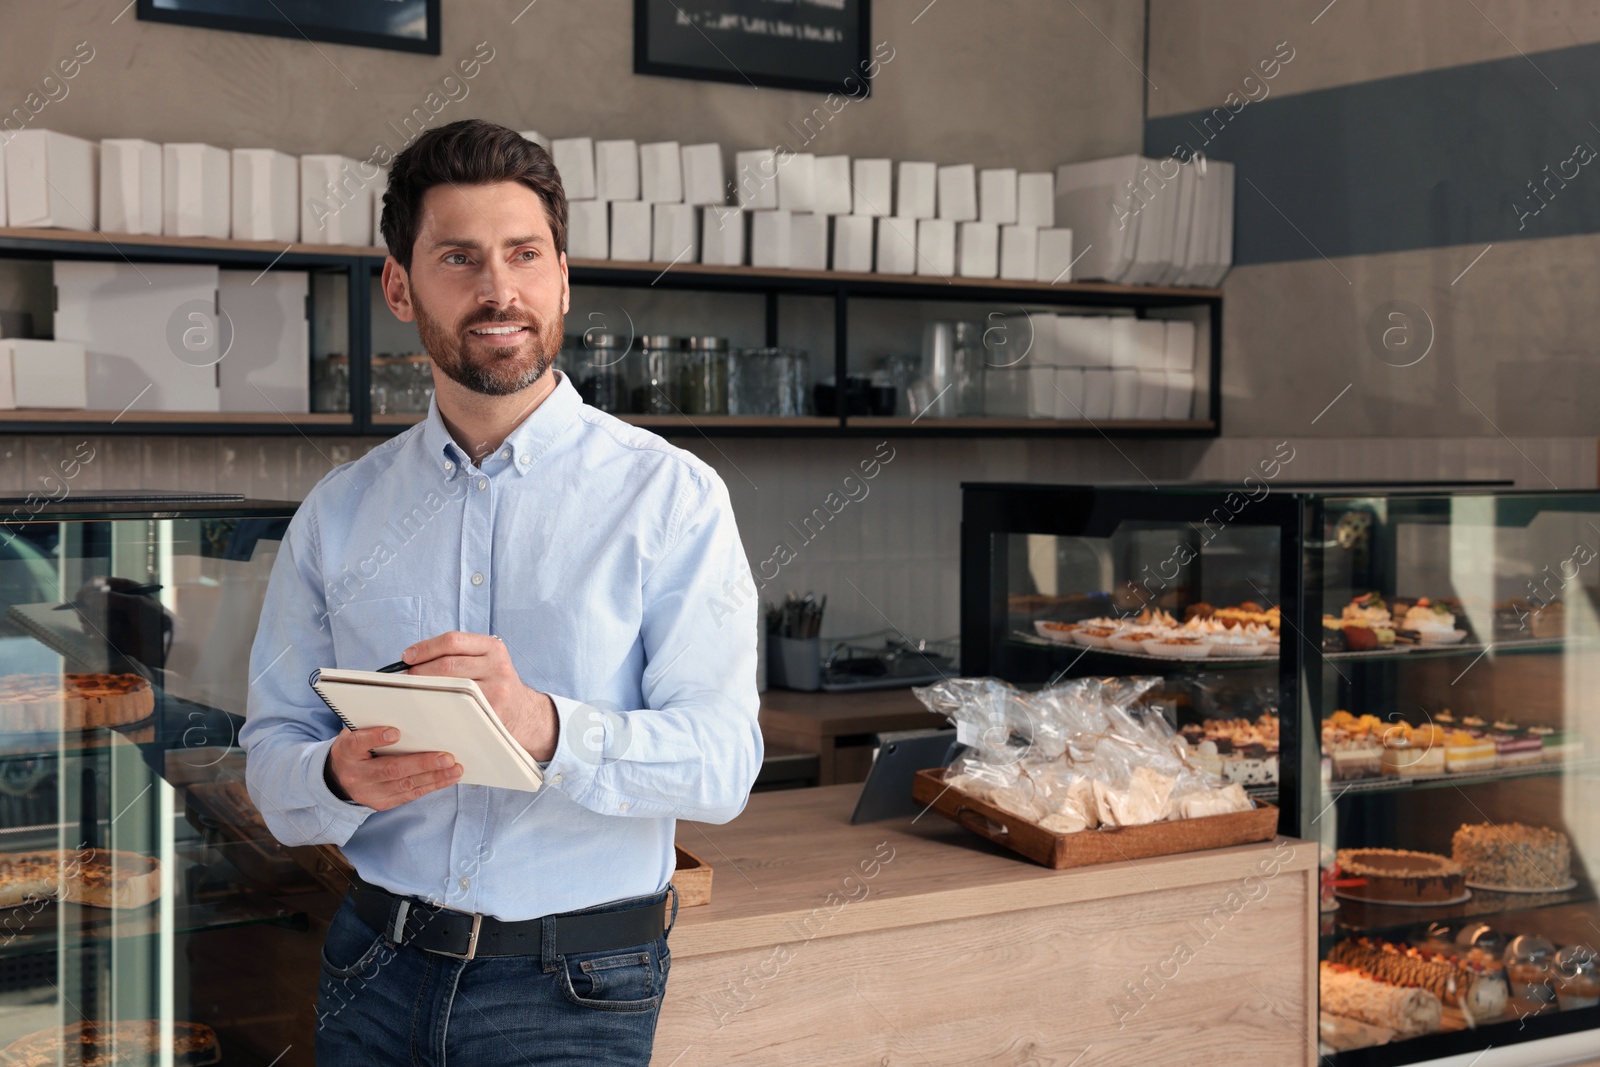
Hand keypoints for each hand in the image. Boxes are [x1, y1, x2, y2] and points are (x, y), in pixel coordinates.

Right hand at [326, 726, 461, 810]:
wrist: (339, 777)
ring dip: (434, 777)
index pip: (358, 743)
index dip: (376, 737)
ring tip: (455, 769)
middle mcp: (355, 775)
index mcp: (346, 751)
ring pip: (404, 785)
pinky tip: (448, 778)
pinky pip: (409, 795)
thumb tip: (410, 709)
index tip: (395, 731)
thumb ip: (375, 723)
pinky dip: (431, 786)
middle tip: (446, 757)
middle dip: (421, 763)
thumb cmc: (357, 747)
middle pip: (389, 769)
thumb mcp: (357, 731)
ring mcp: (368, 793)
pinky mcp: (381, 803)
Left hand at [401, 631, 559, 761]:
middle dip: (420, 671)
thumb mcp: (486, 660)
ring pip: (450, 686)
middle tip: (407, 679)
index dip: (425, 648)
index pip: (452, 640)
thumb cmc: (494, 684)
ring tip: (415, 692)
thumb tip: (412, 658)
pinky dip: (437, 706)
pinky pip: (456, 707)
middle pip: (448, 664)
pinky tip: (429, 708)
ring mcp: (496, 690)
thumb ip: (458, 653)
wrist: (523, 712)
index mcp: (493, 647)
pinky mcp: (492, 712)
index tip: (407, 657)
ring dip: (425, 689)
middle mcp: (498, 666)